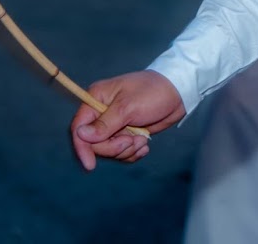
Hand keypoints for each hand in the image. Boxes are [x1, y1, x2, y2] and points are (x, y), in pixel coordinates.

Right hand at [69, 70, 184, 170]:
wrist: (178, 93)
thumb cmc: (152, 92)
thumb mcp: (128, 107)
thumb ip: (104, 124)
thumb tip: (80, 135)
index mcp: (96, 99)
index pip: (79, 127)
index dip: (82, 147)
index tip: (90, 165)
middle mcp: (101, 112)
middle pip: (94, 144)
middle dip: (114, 147)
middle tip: (131, 141)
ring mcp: (114, 124)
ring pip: (109, 150)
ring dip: (126, 150)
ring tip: (142, 139)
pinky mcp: (126, 133)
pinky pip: (122, 152)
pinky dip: (133, 152)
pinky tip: (144, 143)